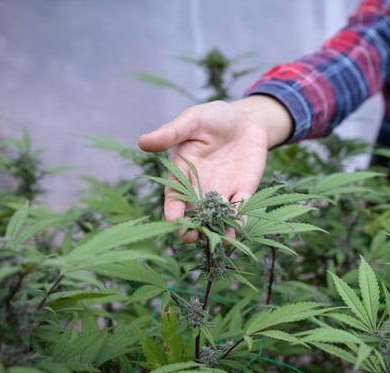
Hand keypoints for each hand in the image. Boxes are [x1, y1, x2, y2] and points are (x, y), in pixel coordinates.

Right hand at [138, 96, 291, 238]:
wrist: (246, 119)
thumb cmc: (214, 117)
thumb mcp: (193, 120)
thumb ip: (172, 132)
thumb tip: (142, 141)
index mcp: (183, 172)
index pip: (174, 195)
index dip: (173, 208)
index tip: (174, 219)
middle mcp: (200, 187)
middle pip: (193, 212)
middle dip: (192, 227)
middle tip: (191, 237)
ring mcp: (222, 191)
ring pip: (216, 216)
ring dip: (218, 229)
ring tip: (221, 239)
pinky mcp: (244, 190)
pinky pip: (240, 208)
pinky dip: (240, 218)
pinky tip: (240, 224)